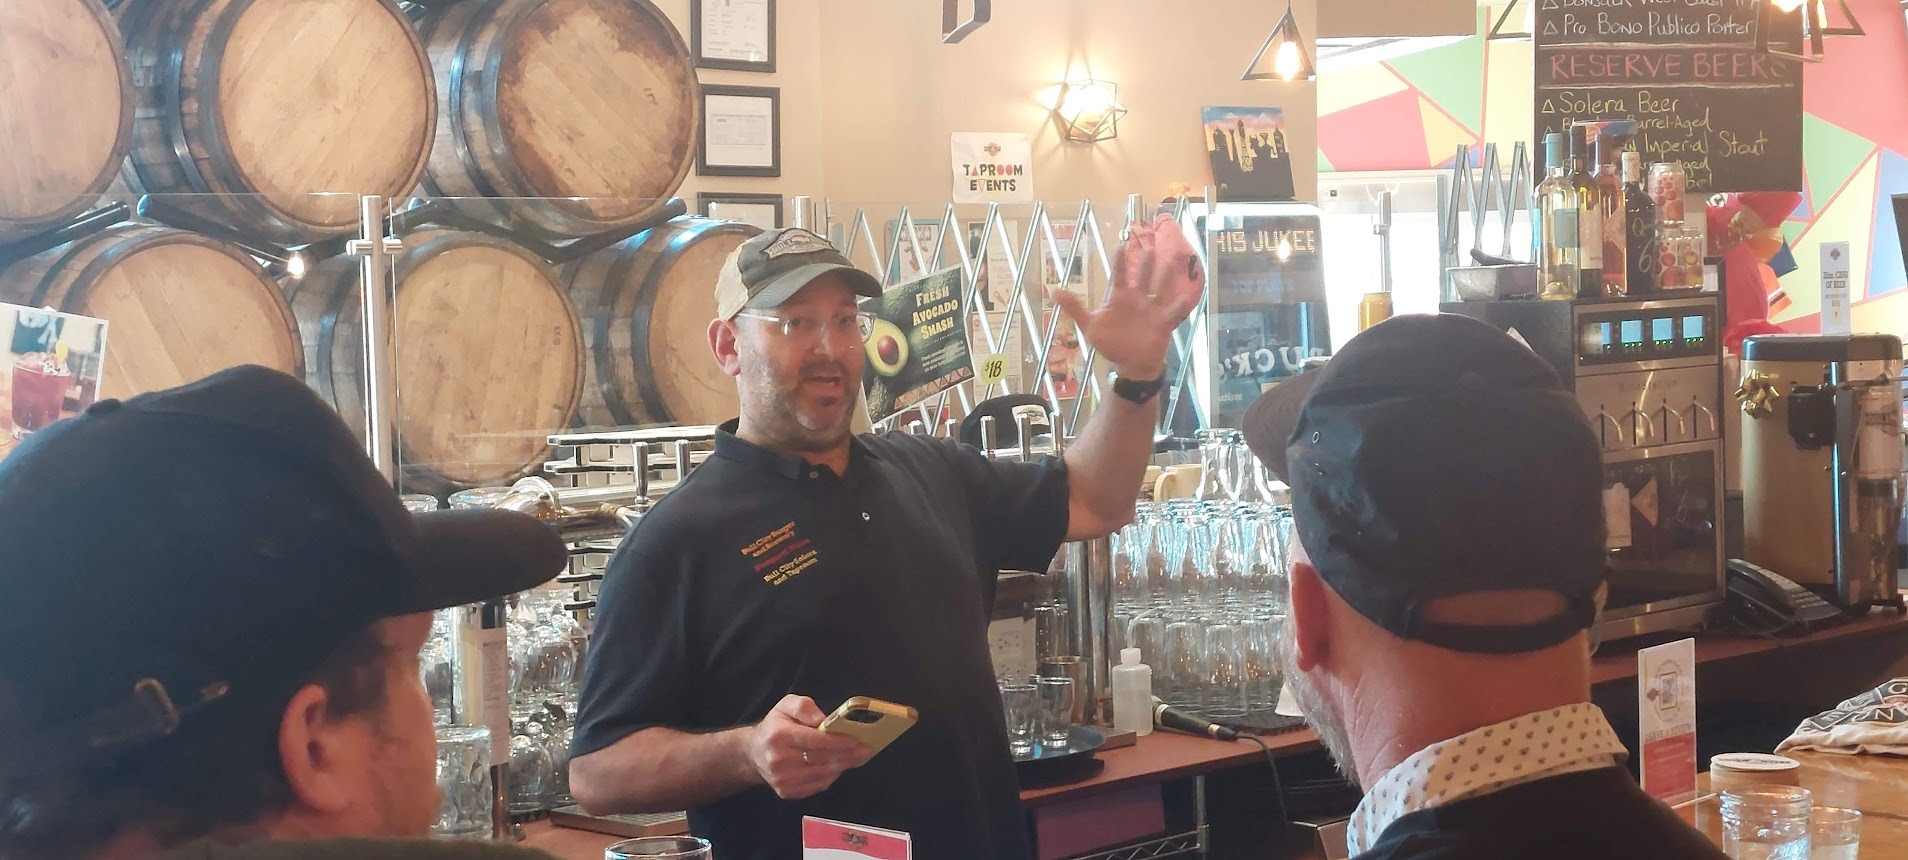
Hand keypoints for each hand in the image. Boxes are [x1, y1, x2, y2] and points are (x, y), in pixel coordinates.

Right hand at [744, 695, 872, 799]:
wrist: (754, 753)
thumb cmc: (775, 726)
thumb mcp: (785, 705)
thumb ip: (804, 706)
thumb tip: (823, 719)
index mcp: (779, 736)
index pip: (815, 740)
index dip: (838, 741)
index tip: (857, 740)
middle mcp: (779, 760)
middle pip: (822, 759)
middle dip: (848, 754)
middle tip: (866, 749)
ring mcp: (782, 780)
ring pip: (823, 774)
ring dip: (843, 766)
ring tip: (858, 757)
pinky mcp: (786, 792)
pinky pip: (818, 785)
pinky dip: (832, 776)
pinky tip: (840, 766)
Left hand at [1051, 214, 1204, 381]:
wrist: (1130, 363)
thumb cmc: (1112, 343)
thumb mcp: (1090, 326)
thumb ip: (1075, 309)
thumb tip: (1055, 291)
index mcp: (1120, 298)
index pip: (1120, 276)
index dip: (1120, 261)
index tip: (1120, 246)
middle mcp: (1137, 299)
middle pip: (1143, 276)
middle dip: (1146, 262)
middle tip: (1149, 245)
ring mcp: (1151, 309)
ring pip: (1160, 288)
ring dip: (1165, 276)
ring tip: (1171, 261)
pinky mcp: (1163, 322)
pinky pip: (1172, 312)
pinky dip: (1179, 305)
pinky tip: (1184, 297)